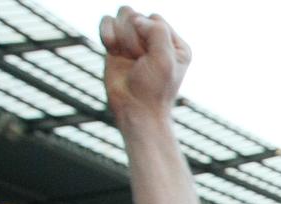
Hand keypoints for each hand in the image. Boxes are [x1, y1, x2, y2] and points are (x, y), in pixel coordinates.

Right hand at [99, 7, 190, 126]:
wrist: (135, 109)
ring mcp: (134, 41)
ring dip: (122, 38)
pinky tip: (111, 49)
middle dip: (133, 38)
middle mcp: (155, 39)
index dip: (147, 34)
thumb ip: (157, 31)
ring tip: (127, 57)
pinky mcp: (116, 45)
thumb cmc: (154, 89)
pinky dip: (106, 32)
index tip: (149, 57)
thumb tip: (135, 18)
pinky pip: (107, 21)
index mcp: (174, 43)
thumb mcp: (165, 59)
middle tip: (138, 60)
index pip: (155, 19)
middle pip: (136, 16)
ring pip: (121, 17)